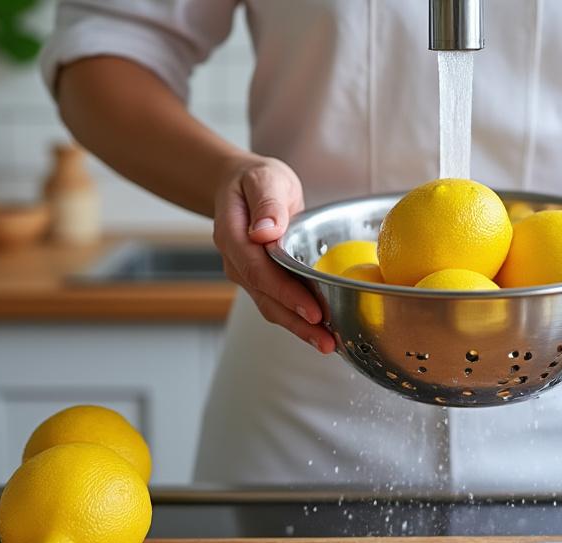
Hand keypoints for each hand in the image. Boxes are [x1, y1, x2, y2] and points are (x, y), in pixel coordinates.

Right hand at [213, 155, 334, 352]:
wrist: (242, 187)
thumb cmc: (256, 180)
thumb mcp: (264, 179)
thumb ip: (267, 204)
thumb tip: (266, 232)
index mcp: (233, 235)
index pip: (259, 271)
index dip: (286, 293)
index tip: (313, 311)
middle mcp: (236, 261)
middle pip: (266, 298)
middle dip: (297, 323)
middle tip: (326, 341)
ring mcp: (247, 274)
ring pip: (272, 306)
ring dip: (299, 329)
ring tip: (328, 344)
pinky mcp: (261, 281)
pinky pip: (278, 303)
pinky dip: (299, 319)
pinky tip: (321, 332)